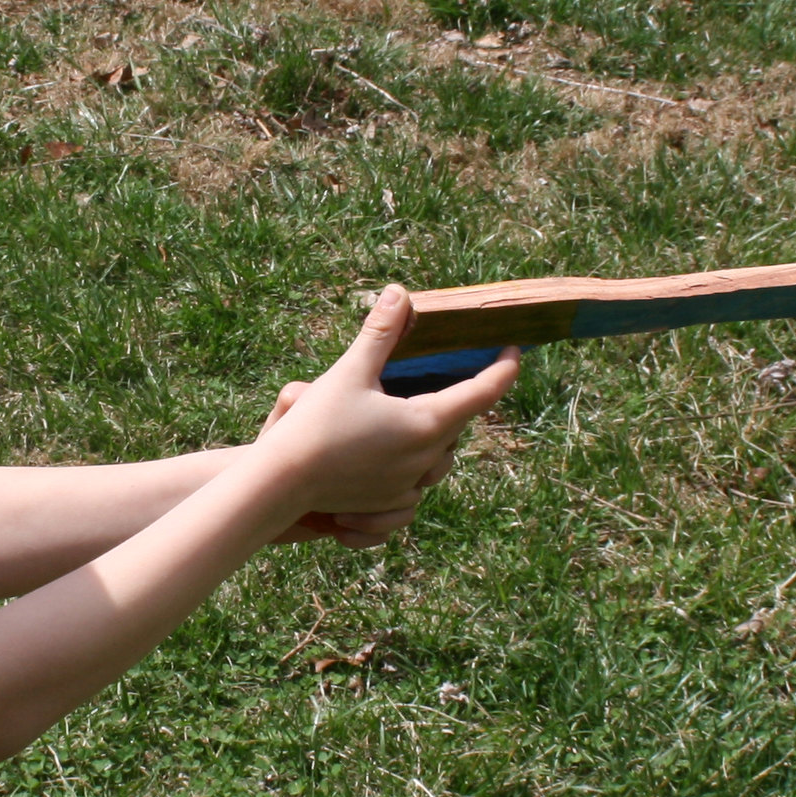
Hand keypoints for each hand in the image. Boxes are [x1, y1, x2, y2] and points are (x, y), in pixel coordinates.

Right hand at [254, 285, 518, 518]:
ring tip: (427, 415)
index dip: (504, 368)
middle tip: (461, 375)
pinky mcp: (387, 504)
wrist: (281, 482)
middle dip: (465, 399)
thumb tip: (400, 292)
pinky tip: (399, 455)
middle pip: (461, 424)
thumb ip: (381, 333)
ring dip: (440, 436)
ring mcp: (407, 486)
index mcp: (426, 423)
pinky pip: (417, 486)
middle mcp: (425, 459)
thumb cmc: (315, 425)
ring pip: (441, 459)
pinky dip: (415, 468)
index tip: (515, 350)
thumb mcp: (350, 372)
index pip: (483, 393)